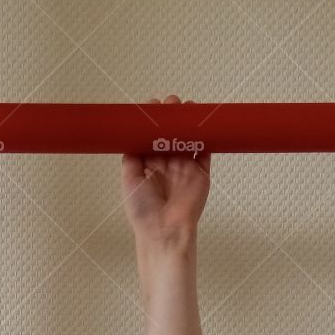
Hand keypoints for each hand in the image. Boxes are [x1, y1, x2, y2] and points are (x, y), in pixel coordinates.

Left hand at [120, 94, 210, 241]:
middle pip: (171, 135)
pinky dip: (205, 136)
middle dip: (171, 118)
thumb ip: (131, 158)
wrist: (164, 230)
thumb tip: (130, 137)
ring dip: (188, 123)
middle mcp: (167, 165)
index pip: (152, 138)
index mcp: (149, 166)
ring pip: (188, 139)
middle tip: (171, 104)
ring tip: (186, 108)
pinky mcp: (201, 173)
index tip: (152, 107)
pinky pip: (205, 151)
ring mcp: (185, 168)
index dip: (153, 123)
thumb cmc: (143, 211)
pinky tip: (203, 123)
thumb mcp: (129, 180)